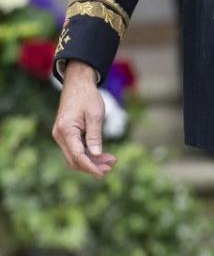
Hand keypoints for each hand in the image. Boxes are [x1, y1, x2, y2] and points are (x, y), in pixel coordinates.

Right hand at [52, 61, 116, 177]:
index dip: (91, 167)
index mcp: (66, 130)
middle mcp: (59, 135)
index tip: (103, 172)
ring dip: (92, 161)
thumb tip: (96, 155)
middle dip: (93, 166)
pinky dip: (88, 154)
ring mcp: (61, 135)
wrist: (77, 83)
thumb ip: (95, 136)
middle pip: (75, 159)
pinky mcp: (65, 134)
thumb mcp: (95, 115)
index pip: (77, 156)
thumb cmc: (87, 96)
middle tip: (111, 166)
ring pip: (75, 156)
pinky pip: (75, 149)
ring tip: (111, 161)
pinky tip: (102, 155)